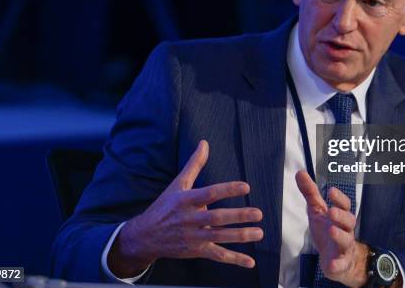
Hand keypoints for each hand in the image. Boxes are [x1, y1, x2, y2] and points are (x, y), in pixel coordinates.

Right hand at [108, 140, 263, 277]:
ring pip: (220, 237)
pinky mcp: (196, 250)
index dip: (228, 189)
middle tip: (258, 213)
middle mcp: (190, 219)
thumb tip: (204, 143)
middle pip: (217, 218)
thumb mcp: (177, 184)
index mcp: (186, 200)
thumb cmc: (164, 207)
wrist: (145, 236)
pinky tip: (250, 261)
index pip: (210, 193)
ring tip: (259, 233)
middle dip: (238, 216)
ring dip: (241, 236)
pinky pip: (217, 255)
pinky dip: (234, 260)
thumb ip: (194, 164)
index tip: (246, 186)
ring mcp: (194, 237)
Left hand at [295, 170, 368, 286]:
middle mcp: (345, 230)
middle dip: (341, 216)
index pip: (344, 205)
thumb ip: (310, 193)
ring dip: (340, 235)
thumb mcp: (317, 211)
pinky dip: (338, 264)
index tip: (331, 191)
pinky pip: (341, 264)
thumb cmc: (328, 230)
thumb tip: (300, 172)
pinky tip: (333, 264)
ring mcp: (344, 247)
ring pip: (346, 241)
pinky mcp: (340, 263)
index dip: (339, 198)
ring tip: (331, 230)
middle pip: (349, 221)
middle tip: (331, 211)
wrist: (336, 258)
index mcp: (340, 216)